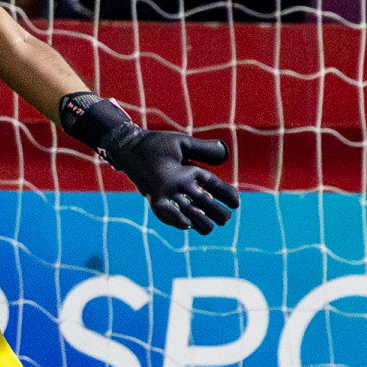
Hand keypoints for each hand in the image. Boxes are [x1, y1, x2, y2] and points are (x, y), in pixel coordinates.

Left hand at [110, 131, 238, 234]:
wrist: (130, 147)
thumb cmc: (156, 145)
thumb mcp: (183, 144)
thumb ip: (203, 149)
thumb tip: (225, 154)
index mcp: (195, 175)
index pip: (219, 189)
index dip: (230, 197)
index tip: (235, 203)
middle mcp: (185, 189)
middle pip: (211, 209)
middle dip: (220, 214)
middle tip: (220, 215)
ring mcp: (171, 197)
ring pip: (195, 219)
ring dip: (204, 221)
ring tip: (201, 217)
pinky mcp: (156, 201)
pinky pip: (170, 216)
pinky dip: (180, 222)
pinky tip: (184, 220)